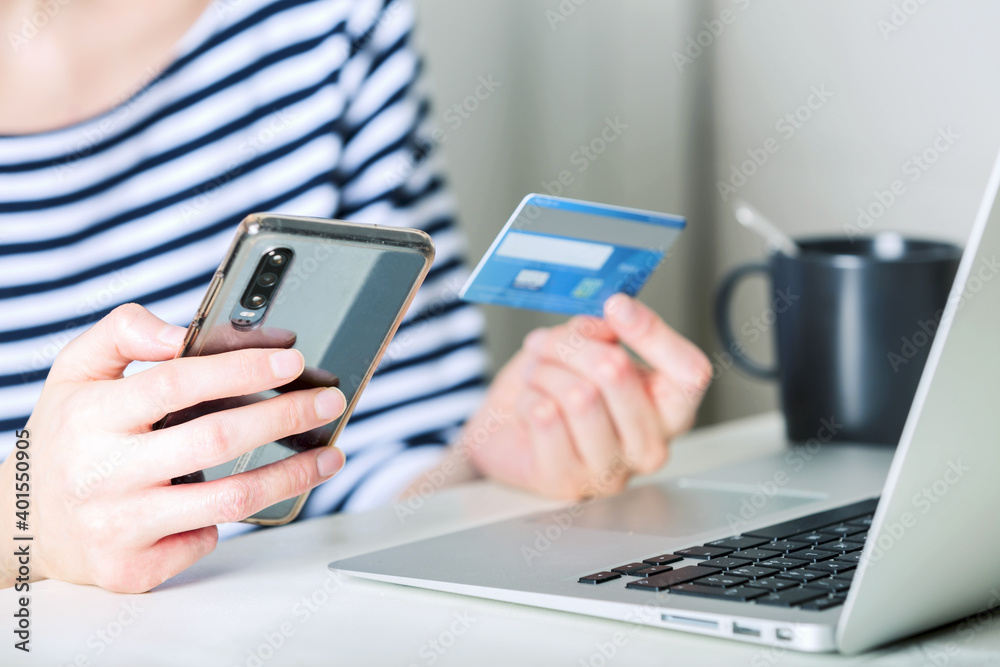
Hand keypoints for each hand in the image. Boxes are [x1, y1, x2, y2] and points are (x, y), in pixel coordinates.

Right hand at [0, 304, 346, 591]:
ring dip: (291, 476)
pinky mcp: (133, 568)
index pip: (178, 382)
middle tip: (328, 403)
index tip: (292, 362)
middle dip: (284, 418)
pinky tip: (246, 497)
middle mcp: (105, 473)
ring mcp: (119, 525)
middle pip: (216, 440)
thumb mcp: (74, 372)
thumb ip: (122, 333)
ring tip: (329, 456)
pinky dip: (231, 519)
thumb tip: (179, 333)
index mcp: (93, 415)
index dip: (242, 370)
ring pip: (228, 500)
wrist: (22, 525)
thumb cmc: (65, 439)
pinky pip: (205, 540)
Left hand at [459, 294, 711, 498]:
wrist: (509, 431)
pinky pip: (545, 416)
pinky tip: (531, 405)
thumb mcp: (584, 346)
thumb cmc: (555, 391)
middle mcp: (650, 445)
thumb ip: (603, 331)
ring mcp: (612, 469)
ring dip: (545, 372)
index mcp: (670, 410)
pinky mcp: (568, 481)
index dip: (652, 332)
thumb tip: (608, 320)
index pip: (689, 372)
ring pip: (578, 394)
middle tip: (549, 342)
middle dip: (572, 345)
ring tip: (537, 375)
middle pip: (617, 372)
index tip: (617, 305)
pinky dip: (528, 397)